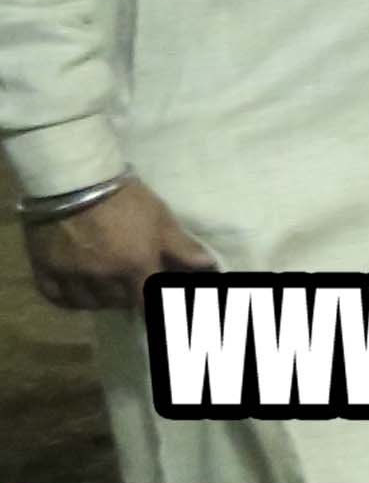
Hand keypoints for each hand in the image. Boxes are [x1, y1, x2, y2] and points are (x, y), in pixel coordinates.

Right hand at [23, 178, 212, 312]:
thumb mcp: (160, 218)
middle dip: (129, 297)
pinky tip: (78, 292)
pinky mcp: (45, 267)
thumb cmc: (124, 197)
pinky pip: (56, 296)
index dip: (155, 304)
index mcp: (135, 265)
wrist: (73, 179)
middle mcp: (103, 276)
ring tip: (107, 286)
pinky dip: (69, 299)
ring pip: (89, 303)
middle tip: (131, 286)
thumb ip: (182, 246)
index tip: (157, 302)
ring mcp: (71, 274)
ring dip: (101, 299)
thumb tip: (209, 266)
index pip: (150, 301)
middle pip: (119, 302)